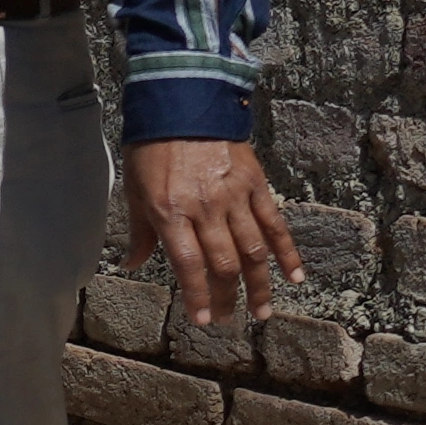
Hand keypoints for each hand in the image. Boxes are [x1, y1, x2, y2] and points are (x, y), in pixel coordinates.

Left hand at [126, 136, 308, 327]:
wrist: (185, 105)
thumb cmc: (152, 148)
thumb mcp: (134, 190)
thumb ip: (139, 231)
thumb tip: (130, 264)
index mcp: (170, 212)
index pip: (188, 264)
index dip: (197, 295)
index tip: (201, 319)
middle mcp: (205, 209)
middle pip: (223, 263)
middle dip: (227, 297)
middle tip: (228, 319)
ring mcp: (234, 197)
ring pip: (253, 250)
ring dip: (260, 285)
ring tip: (263, 311)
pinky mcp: (256, 185)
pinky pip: (275, 224)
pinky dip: (287, 252)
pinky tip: (295, 277)